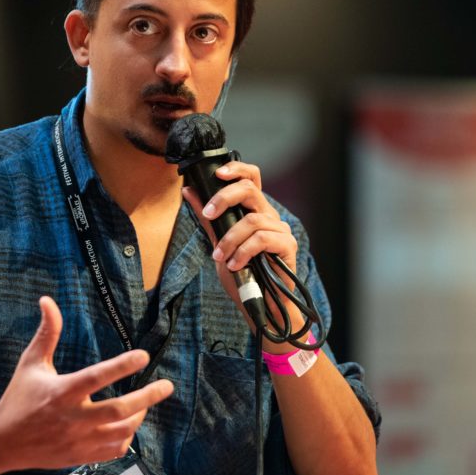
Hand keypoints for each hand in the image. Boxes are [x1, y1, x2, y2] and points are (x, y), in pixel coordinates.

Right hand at [0, 296, 172, 470]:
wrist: (2, 443)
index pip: (97, 377)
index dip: (121, 365)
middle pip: (119, 410)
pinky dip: (126, 438)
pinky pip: (113, 451)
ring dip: (139, 417)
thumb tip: (48, 300)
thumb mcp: (30, 363)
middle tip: (167, 386)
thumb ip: (47, 333)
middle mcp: (72, 418)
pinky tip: (127, 425)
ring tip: (146, 403)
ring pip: (121, 432)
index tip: (143, 355)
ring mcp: (78, 440)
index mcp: (61, 392)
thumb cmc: (18, 398)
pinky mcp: (80, 457)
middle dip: (147, 397)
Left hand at [181, 160, 300, 330]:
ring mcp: (280, 230)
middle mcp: (269, 216)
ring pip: (252, 220)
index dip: (237, 169)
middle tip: (208, 214)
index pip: (251, 178)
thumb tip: (188, 191)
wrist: (258, 305)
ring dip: (230, 238)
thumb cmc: (242, 274)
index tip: (218, 173)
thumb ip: (207, 218)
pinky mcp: (287, 246)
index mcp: (254, 211)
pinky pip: (263, 239)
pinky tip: (235, 264)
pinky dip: (244, 251)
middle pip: (250, 190)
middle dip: (224, 198)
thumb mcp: (218, 243)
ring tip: (220, 257)